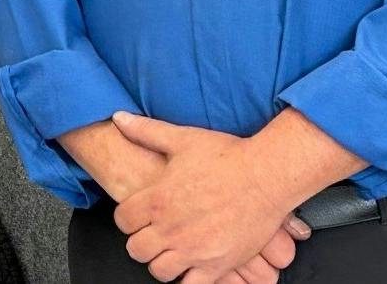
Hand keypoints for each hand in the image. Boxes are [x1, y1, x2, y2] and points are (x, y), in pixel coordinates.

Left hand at [111, 112, 302, 283]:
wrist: (267, 176)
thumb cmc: (227, 156)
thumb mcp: (182, 138)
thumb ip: (146, 132)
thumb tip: (119, 118)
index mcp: (157, 200)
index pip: (122, 221)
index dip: (127, 219)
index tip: (138, 217)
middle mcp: (170, 228)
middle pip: (136, 249)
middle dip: (141, 243)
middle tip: (154, 236)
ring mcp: (193, 250)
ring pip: (159, 270)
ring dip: (162, 262)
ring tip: (172, 252)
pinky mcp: (216, 265)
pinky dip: (188, 279)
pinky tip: (192, 267)